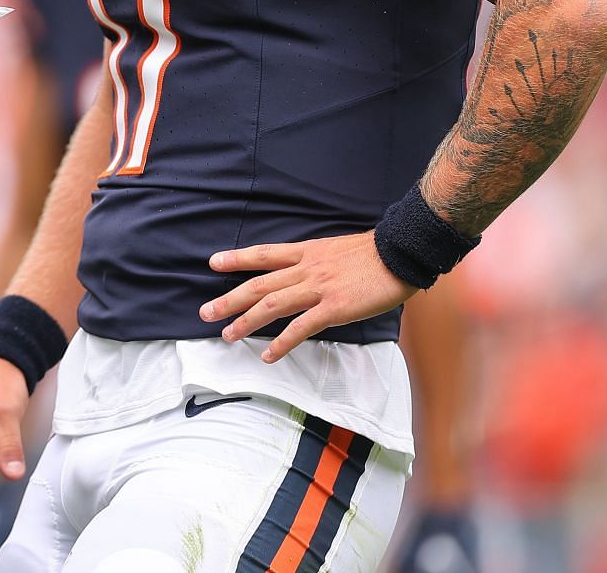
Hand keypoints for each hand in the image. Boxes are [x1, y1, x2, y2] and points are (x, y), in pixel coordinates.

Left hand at [198, 231, 415, 362]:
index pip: (263, 254)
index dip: (236, 259)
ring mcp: (318, 288)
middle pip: (259, 284)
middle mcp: (306, 269)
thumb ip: (317, 263)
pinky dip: (282, 342)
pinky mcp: (334, 307)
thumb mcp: (336, 250)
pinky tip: (269, 355)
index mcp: (306, 252)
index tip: (213, 262)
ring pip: (272, 305)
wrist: (400, 253)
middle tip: (206, 312)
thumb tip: (305, 275)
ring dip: (246, 322)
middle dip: (230, 299)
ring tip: (228, 335)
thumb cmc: (374, 254)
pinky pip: (301, 327)